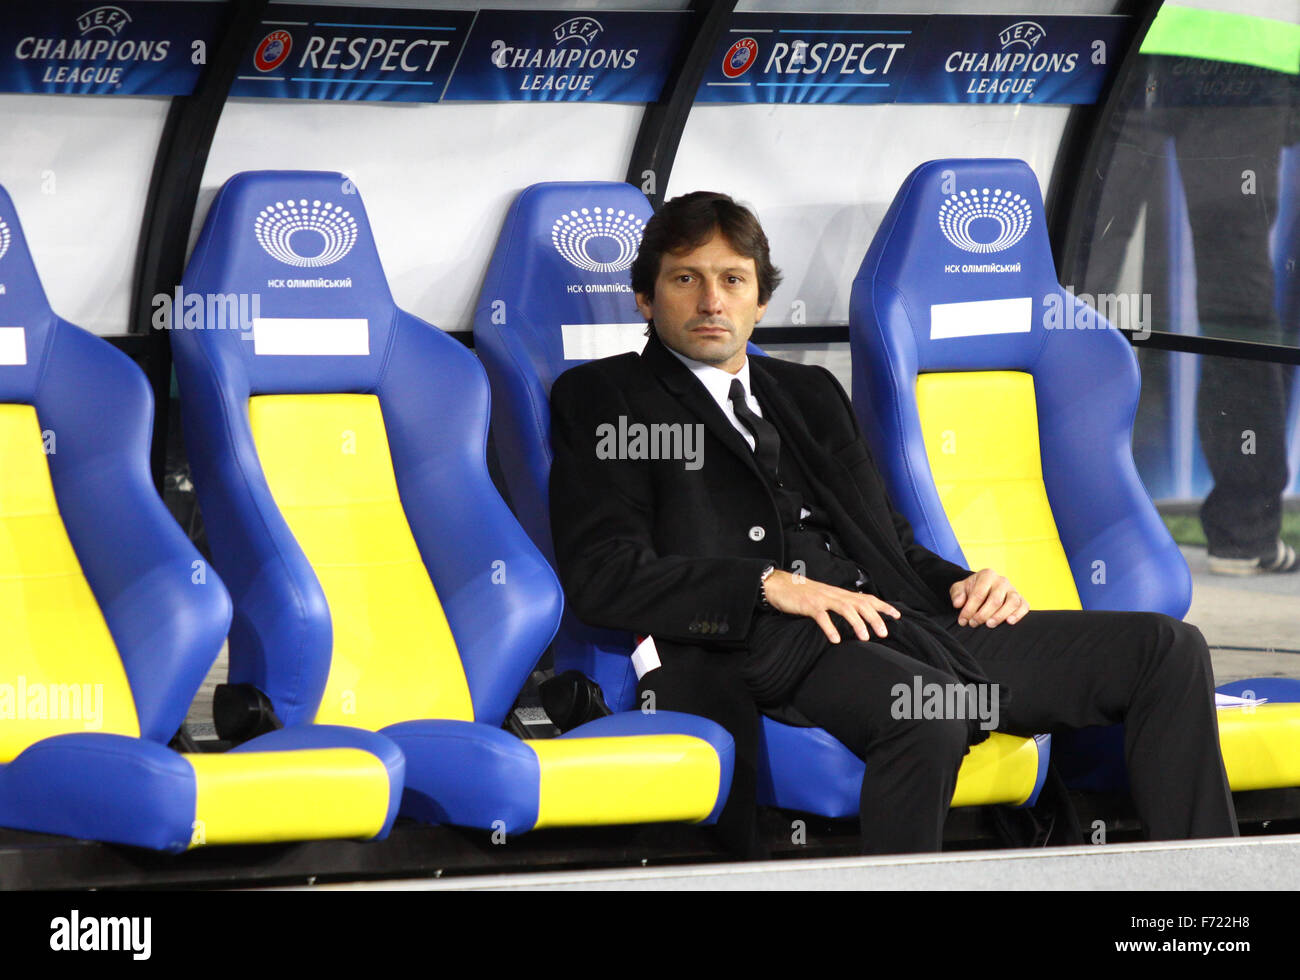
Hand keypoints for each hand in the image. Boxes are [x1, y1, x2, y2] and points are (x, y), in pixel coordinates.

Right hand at [763, 570, 900, 643]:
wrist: (780, 585)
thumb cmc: (803, 594)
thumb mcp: (826, 598)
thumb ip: (840, 604)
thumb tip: (857, 616)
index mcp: (840, 594)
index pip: (867, 598)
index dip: (883, 606)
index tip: (897, 615)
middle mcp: (835, 595)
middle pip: (860, 604)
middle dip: (875, 618)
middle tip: (884, 633)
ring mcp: (822, 599)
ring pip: (845, 609)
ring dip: (857, 623)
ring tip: (864, 637)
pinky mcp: (809, 605)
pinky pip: (822, 617)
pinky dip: (830, 628)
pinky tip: (835, 640)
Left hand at [950, 568, 1027, 627]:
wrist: (983, 590)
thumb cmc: (970, 590)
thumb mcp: (959, 588)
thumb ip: (957, 594)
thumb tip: (958, 603)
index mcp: (987, 575)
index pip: (979, 594)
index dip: (970, 609)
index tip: (963, 620)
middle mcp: (1002, 581)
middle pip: (995, 600)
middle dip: (983, 614)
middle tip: (973, 624)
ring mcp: (1013, 590)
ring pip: (1012, 603)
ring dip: (1000, 616)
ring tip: (989, 625)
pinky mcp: (1021, 599)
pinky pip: (1024, 606)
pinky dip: (1018, 614)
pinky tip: (1009, 622)